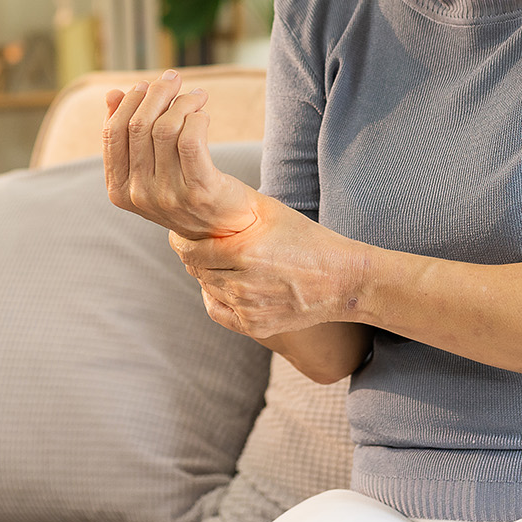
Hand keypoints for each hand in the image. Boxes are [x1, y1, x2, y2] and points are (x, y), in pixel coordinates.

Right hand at [102, 69, 259, 237]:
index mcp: (119, 190)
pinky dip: (196, 117)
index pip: (112, 133)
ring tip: (196, 96)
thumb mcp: (150, 167)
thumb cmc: (185, 188)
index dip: (128, 102)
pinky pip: (190, 139)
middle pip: (139, 126)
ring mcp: (168, 195)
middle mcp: (139, 195)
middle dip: (156, 93)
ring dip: (182, 101)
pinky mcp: (199, 190)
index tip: (147, 85)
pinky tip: (203, 114)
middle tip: (173, 79)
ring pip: (165, 128)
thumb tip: (112, 94)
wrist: (226, 227)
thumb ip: (129, 135)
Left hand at [170, 197, 367, 339]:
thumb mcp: (273, 212)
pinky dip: (215, 298)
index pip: (191, 251)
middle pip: (197, 271)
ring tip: (217, 261)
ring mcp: (248, 309)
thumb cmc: (309, 240)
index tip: (178, 235)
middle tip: (195, 245)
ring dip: (208, 275)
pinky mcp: (255, 327)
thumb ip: (236, 206)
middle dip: (193, 257)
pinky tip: (221, 285)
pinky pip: (219, 311)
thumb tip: (204, 193)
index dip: (181, 242)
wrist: (343, 280)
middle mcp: (242, 284)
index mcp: (243, 252)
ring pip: (208, 289)